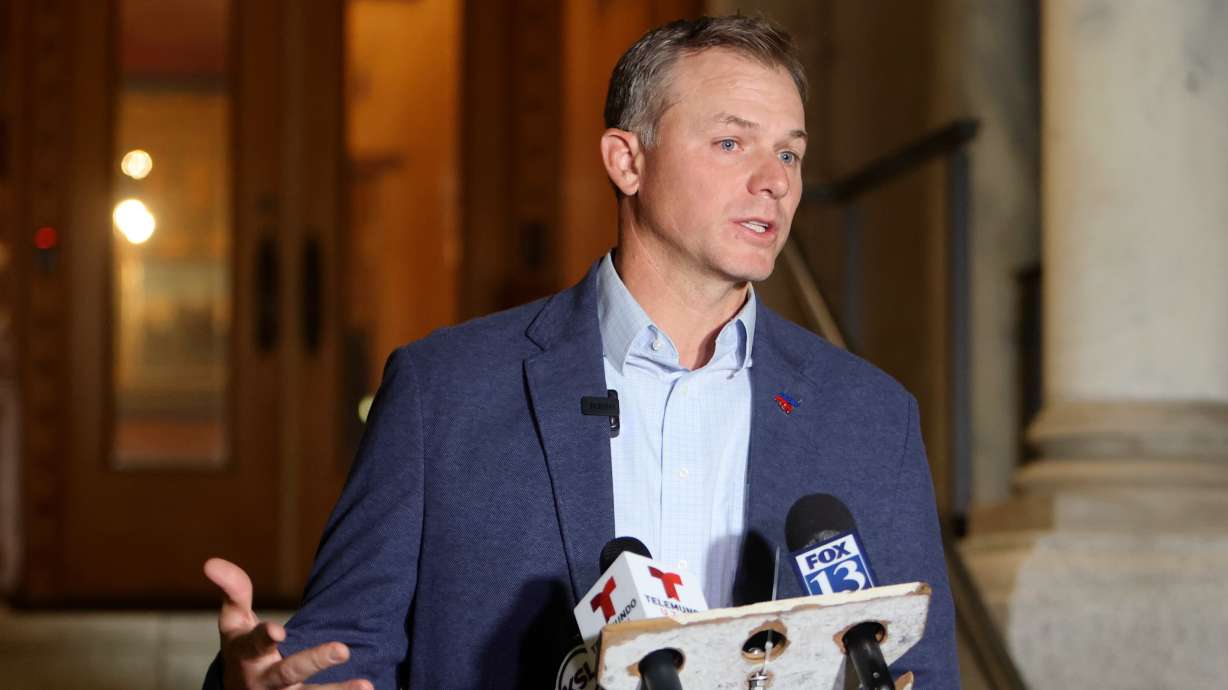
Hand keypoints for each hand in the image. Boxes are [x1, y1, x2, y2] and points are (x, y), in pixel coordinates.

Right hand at [204, 558, 372, 689]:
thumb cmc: (241, 648)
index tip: (279, 631)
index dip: (265, 637)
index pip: (256, 644)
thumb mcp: (233, 622)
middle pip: (290, 672)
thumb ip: (233, 590)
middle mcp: (265, 679)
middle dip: (315, 661)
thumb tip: (210, 562)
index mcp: (246, 654)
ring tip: (367, 684)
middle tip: (343, 649)